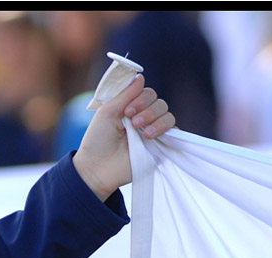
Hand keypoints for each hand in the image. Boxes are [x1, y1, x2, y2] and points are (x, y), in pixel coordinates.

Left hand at [72, 74, 174, 199]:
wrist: (98, 168)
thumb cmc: (97, 141)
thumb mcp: (107, 112)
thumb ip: (125, 95)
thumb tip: (140, 76)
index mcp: (130, 109)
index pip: (146, 93)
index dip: (140, 98)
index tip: (127, 111)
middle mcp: (143, 118)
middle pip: (158, 102)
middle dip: (147, 109)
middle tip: (132, 122)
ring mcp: (152, 132)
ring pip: (167, 114)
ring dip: (155, 119)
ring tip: (142, 133)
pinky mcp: (160, 146)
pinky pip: (174, 131)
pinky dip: (164, 129)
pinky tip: (150, 136)